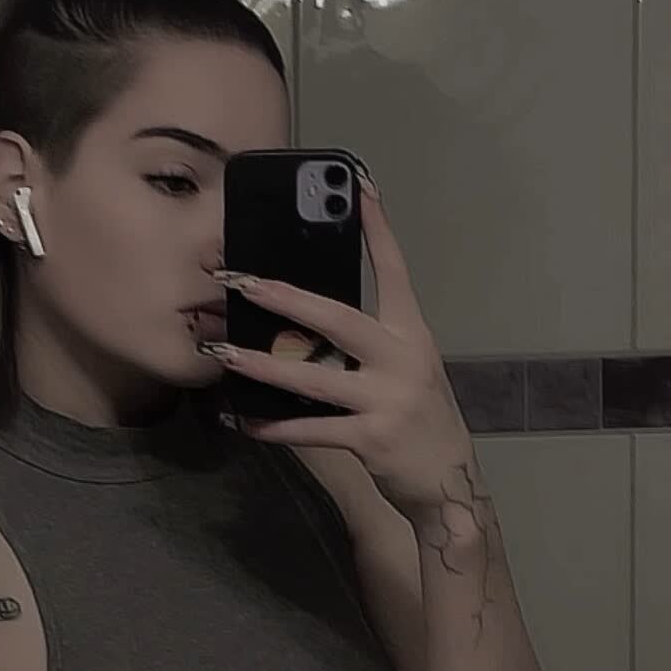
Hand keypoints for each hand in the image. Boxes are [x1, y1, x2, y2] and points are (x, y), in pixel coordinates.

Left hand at [201, 182, 480, 529]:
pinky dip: (274, 426)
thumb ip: (369, 348)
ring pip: (312, 377)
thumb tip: (309, 323)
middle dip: (283, 296)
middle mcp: (402, 360)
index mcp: (413, 336)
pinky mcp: (370, 439)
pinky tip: (244, 420)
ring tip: (221, 351)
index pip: (396, 272)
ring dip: (261, 365)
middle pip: (337, 317)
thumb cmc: (420, 424)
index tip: (360, 186)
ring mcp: (387, 400)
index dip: (378, 229)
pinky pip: (310, 429)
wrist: (449, 485)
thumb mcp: (408, 373)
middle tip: (239, 279)